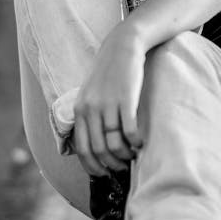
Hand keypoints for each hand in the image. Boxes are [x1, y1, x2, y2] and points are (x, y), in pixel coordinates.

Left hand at [73, 24, 145, 175]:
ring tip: (132, 155)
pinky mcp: (126, 98)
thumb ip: (88, 115)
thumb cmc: (109, 72)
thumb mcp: (90, 92)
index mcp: (80, 109)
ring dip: (124, 155)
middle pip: (99, 149)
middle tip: (122, 167)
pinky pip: (129, 130)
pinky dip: (135, 142)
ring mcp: (108, 104)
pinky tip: (140, 143)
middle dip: (111, 164)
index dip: (93, 166)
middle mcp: (91, 109)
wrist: (123, 45)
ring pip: (114, 143)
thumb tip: (93, 143)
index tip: (103, 173)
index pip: (82, 148)